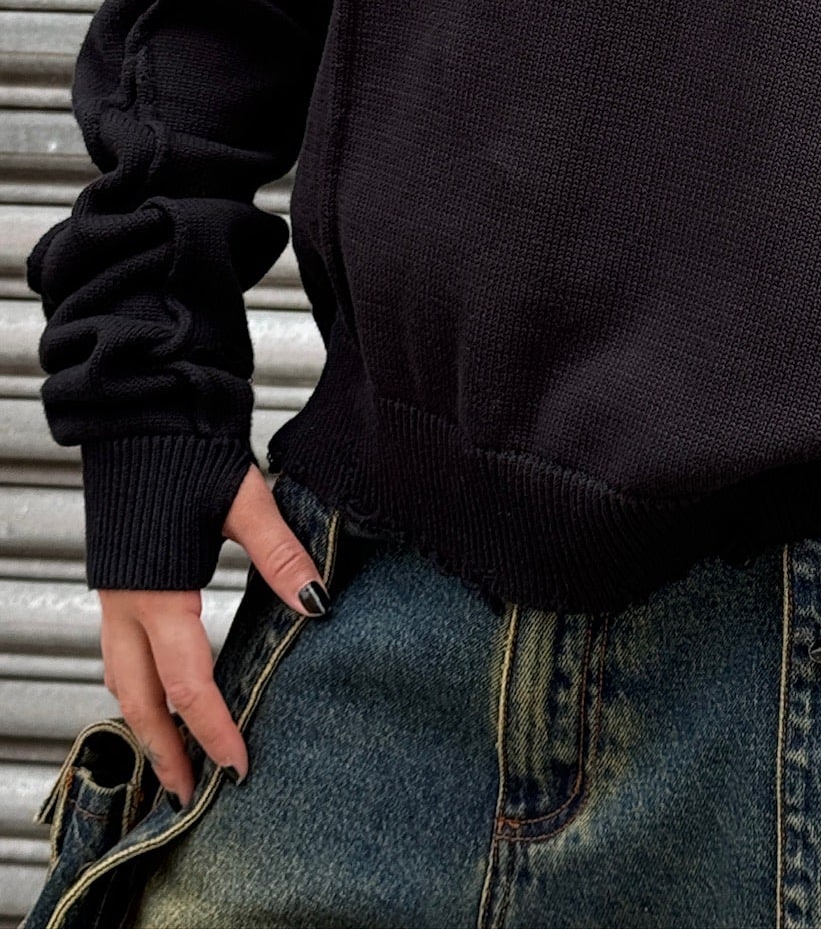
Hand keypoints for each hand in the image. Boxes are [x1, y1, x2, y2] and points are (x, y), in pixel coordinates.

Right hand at [98, 465, 329, 807]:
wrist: (141, 413)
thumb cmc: (186, 452)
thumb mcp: (245, 501)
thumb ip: (281, 554)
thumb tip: (318, 603)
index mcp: (160, 595)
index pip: (187, 685)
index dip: (213, 730)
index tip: (237, 767)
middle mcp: (127, 606)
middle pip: (139, 701)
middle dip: (163, 752)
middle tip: (188, 795)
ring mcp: (115, 597)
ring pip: (121, 682)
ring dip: (146, 724)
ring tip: (172, 757)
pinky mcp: (116, 583)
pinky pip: (118, 654)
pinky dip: (135, 688)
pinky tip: (157, 693)